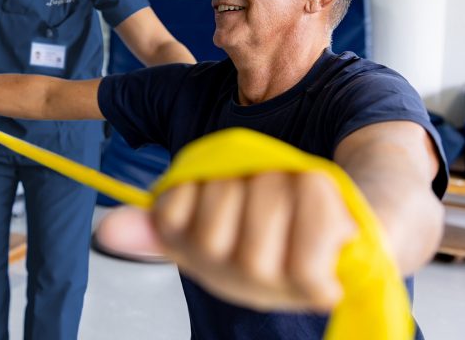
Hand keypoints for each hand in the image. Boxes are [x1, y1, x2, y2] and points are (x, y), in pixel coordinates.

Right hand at [141, 172, 355, 312]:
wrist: (358, 233)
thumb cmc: (277, 215)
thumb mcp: (210, 210)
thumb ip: (156, 224)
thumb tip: (106, 231)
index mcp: (195, 258)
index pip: (170, 211)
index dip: (197, 186)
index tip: (222, 192)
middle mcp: (224, 279)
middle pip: (223, 196)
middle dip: (248, 178)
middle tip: (269, 193)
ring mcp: (269, 285)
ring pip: (266, 194)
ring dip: (288, 183)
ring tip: (300, 204)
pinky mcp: (314, 284)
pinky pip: (307, 202)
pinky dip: (319, 197)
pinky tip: (328, 219)